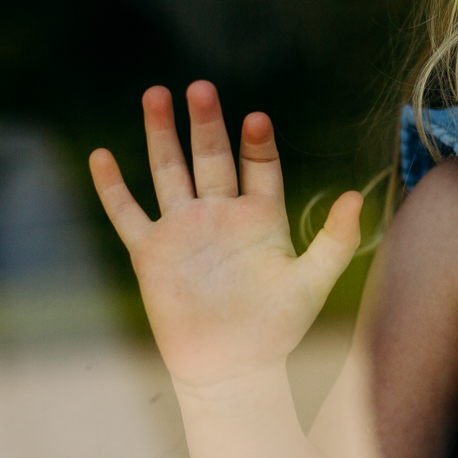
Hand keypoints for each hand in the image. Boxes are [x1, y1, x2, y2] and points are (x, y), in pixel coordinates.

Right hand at [89, 82, 361, 390]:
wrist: (231, 369)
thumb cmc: (276, 328)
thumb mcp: (311, 282)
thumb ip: (334, 239)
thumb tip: (356, 196)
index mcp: (261, 217)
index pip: (259, 166)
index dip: (257, 143)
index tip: (256, 119)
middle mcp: (221, 215)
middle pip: (211, 157)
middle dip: (205, 123)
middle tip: (200, 88)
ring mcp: (184, 230)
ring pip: (169, 171)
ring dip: (161, 135)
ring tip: (156, 94)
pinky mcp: (151, 253)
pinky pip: (127, 214)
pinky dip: (113, 187)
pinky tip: (102, 156)